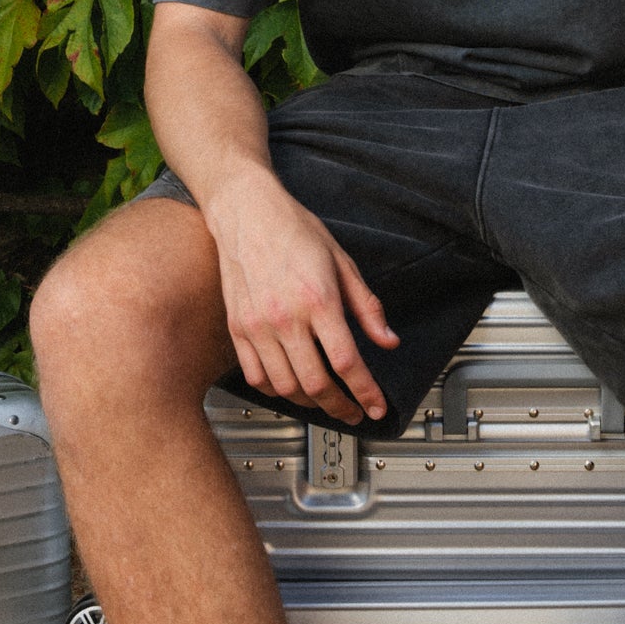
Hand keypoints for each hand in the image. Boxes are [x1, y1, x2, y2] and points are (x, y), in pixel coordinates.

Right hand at [206, 174, 398, 422]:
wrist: (247, 211)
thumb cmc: (294, 230)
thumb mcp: (343, 262)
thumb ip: (367, 306)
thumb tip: (387, 340)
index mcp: (318, 299)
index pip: (347, 362)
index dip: (366, 392)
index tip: (376, 406)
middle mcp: (285, 317)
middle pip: (316, 384)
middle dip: (340, 407)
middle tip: (354, 412)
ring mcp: (257, 325)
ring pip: (285, 387)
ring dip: (309, 403)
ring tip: (325, 401)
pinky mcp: (237, 328)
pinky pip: (255, 376)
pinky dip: (275, 391)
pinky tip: (290, 387)